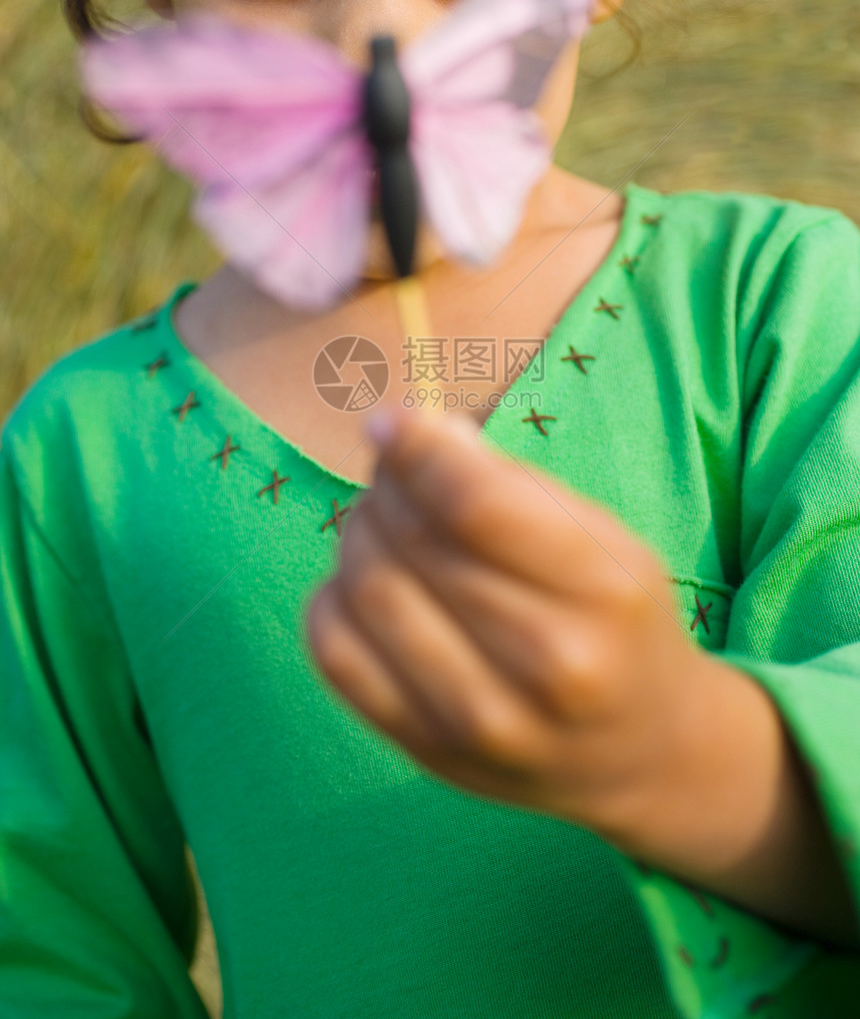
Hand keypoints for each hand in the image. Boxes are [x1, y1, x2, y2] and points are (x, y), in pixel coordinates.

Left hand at [304, 405, 705, 835]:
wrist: (639, 750)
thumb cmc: (618, 621)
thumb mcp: (604, 539)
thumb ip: (512, 484)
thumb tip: (409, 431)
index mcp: (603, 593)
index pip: (476, 504)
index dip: (417, 448)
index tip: (392, 420)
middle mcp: (545, 666)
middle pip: (415, 541)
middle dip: (389, 484)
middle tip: (394, 470)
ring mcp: (481, 722)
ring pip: (368, 589)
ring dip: (359, 533)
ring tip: (381, 522)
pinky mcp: (426, 750)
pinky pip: (336, 653)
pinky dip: (333, 597)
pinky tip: (363, 581)